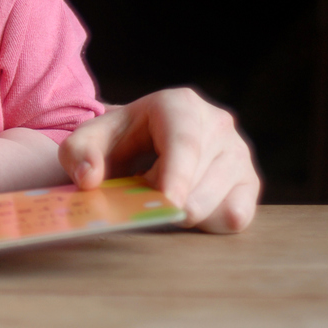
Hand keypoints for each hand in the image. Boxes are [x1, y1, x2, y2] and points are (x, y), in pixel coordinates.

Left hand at [59, 88, 260, 232]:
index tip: (167, 204)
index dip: (177, 175)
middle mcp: (219, 124)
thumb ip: (77, 154)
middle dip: (168, 202)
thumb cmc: (115, 140)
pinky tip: (185, 205)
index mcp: (180, 105)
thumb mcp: (87, 140)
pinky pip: (235, 216)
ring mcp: (239, 153)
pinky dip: (207, 223)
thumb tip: (88, 178)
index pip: (184, 143)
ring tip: (161, 194)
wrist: (140, 140)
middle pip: (201, 179)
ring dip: (184, 213)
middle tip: (141, 198)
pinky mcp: (250, 182)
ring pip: (221, 202)